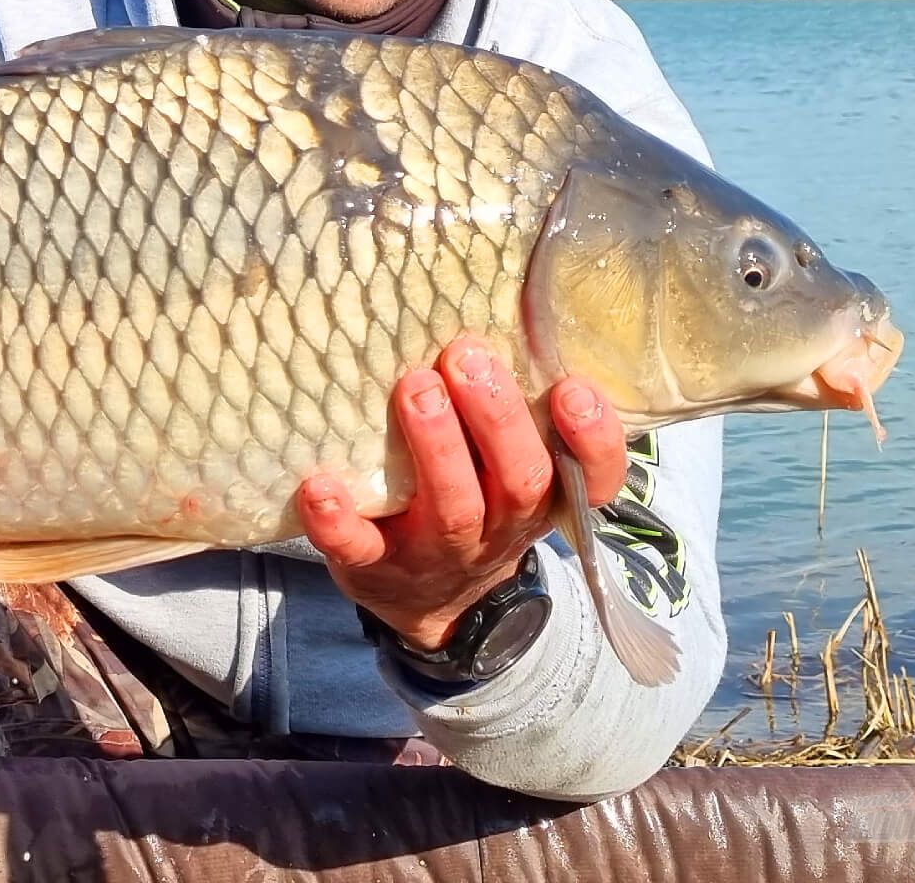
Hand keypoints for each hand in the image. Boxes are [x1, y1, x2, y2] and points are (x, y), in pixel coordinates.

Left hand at [296, 334, 627, 653]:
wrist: (430, 605)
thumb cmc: (474, 503)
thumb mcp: (509, 471)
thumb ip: (514, 413)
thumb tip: (499, 307)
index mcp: (541, 499)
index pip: (594, 480)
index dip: (593, 440)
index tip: (573, 389)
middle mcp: (499, 528)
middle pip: (518, 480)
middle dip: (496, 417)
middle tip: (467, 356)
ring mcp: (437, 552)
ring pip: (451, 507)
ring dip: (435, 446)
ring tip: (415, 386)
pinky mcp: (376, 567)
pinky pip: (359, 549)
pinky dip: (338, 519)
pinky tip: (320, 484)